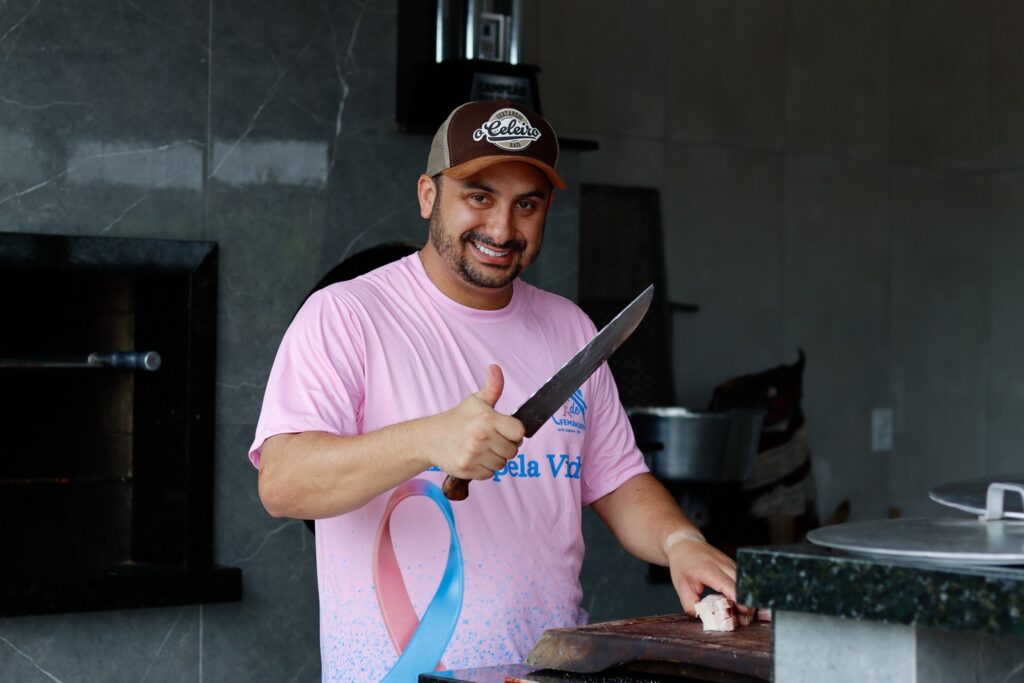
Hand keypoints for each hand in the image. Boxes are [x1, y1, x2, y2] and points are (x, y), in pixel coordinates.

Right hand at [430, 364, 524, 479]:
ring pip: (502, 464)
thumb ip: (493, 387)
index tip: (506, 430)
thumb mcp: (476, 401)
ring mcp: (474, 454)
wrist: (430, 438)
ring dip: (496, 458)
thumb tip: (495, 368)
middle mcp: (481, 437)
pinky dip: (485, 468)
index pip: (519, 432)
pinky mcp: (468, 469)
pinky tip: (475, 458)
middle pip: (513, 451)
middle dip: (505, 446)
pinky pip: (490, 474)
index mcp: (487, 418)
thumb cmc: (458, 419)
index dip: (515, 433)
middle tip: (492, 440)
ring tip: (483, 449)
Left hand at [666, 539, 750, 616]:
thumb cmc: (682, 565)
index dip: (737, 597)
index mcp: (708, 569)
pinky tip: (741, 604)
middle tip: (745, 620)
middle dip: (746, 602)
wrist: (684, 545)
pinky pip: (742, 580)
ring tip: (744, 615)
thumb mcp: (681, 586)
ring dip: (746, 599)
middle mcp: (722, 564)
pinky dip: (744, 592)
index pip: (727, 584)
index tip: (743, 609)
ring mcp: (730, 563)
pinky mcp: (733, 565)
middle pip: (741, 584)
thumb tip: (703, 619)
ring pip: (745, 582)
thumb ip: (691, 604)